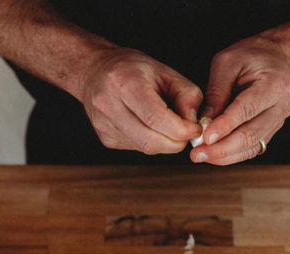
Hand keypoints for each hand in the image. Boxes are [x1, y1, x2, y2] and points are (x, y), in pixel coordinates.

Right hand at [78, 48, 202, 154]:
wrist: (94, 70)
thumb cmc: (133, 69)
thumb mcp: (166, 72)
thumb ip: (187, 96)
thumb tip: (194, 125)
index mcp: (125, 83)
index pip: (156, 119)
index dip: (181, 130)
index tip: (195, 128)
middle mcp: (109, 105)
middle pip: (151, 141)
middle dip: (176, 142)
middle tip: (186, 131)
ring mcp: (104, 125)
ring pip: (145, 148)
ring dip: (165, 143)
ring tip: (169, 125)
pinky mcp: (106, 138)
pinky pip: (137, 148)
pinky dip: (152, 141)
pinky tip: (150, 126)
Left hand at [191, 36, 289, 164]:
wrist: (275, 57)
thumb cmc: (251, 55)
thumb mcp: (227, 62)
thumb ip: (216, 91)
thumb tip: (203, 122)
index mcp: (275, 84)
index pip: (247, 110)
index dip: (225, 125)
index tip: (205, 137)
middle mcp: (281, 106)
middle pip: (251, 134)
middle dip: (222, 148)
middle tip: (197, 154)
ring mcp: (278, 121)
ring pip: (251, 146)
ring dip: (224, 155)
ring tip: (201, 156)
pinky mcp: (271, 130)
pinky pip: (251, 148)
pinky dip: (231, 154)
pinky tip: (213, 155)